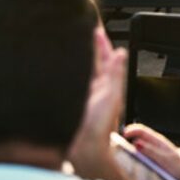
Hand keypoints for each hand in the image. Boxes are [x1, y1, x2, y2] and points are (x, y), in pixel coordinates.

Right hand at [67, 27, 126, 173]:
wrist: (85, 148)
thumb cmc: (101, 127)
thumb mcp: (112, 97)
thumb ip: (115, 74)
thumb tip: (121, 53)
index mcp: (106, 85)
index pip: (105, 59)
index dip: (102, 44)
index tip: (97, 30)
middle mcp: (95, 88)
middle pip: (92, 62)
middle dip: (89, 47)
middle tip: (83, 30)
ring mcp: (83, 94)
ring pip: (82, 70)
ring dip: (79, 56)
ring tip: (72, 43)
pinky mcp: (71, 100)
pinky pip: (70, 81)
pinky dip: (66, 71)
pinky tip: (59, 66)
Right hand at [122, 123, 179, 179]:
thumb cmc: (178, 168)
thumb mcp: (165, 160)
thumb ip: (151, 152)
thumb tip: (136, 143)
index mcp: (157, 141)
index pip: (140, 130)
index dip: (130, 131)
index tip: (121, 137)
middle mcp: (152, 146)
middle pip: (135, 139)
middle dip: (125, 142)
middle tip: (116, 150)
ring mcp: (150, 154)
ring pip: (135, 150)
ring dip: (128, 153)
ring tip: (121, 161)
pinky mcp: (149, 163)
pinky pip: (137, 160)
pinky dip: (132, 162)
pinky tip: (130, 169)